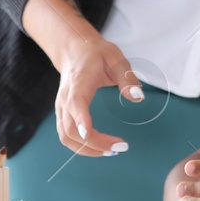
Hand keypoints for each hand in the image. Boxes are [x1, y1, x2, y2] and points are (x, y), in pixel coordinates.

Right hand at [52, 29, 142, 156]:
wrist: (74, 49)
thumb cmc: (94, 54)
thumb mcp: (116, 58)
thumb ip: (127, 77)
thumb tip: (138, 96)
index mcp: (78, 84)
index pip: (75, 105)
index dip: (81, 121)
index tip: (89, 135)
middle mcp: (65, 99)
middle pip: (71, 129)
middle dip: (94, 144)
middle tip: (119, 147)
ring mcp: (62, 108)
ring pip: (66, 137)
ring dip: (86, 149)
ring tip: (111, 151)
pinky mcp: (63, 113)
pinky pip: (67, 136)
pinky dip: (81, 146)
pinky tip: (99, 147)